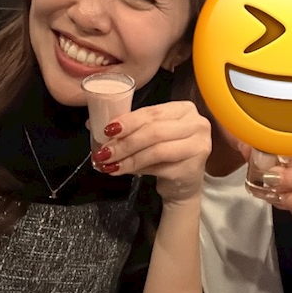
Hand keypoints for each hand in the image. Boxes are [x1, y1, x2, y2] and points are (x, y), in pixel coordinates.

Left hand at [91, 100, 210, 203]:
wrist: (184, 183)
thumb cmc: (166, 153)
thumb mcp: (151, 134)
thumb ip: (130, 127)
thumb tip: (92, 124)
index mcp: (184, 109)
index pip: (152, 112)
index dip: (127, 121)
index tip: (107, 130)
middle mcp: (197, 123)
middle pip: (154, 131)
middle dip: (125, 143)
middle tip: (104, 152)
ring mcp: (199, 145)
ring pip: (156, 150)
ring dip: (129, 158)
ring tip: (110, 165)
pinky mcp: (194, 167)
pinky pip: (160, 166)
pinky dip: (138, 169)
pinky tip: (124, 171)